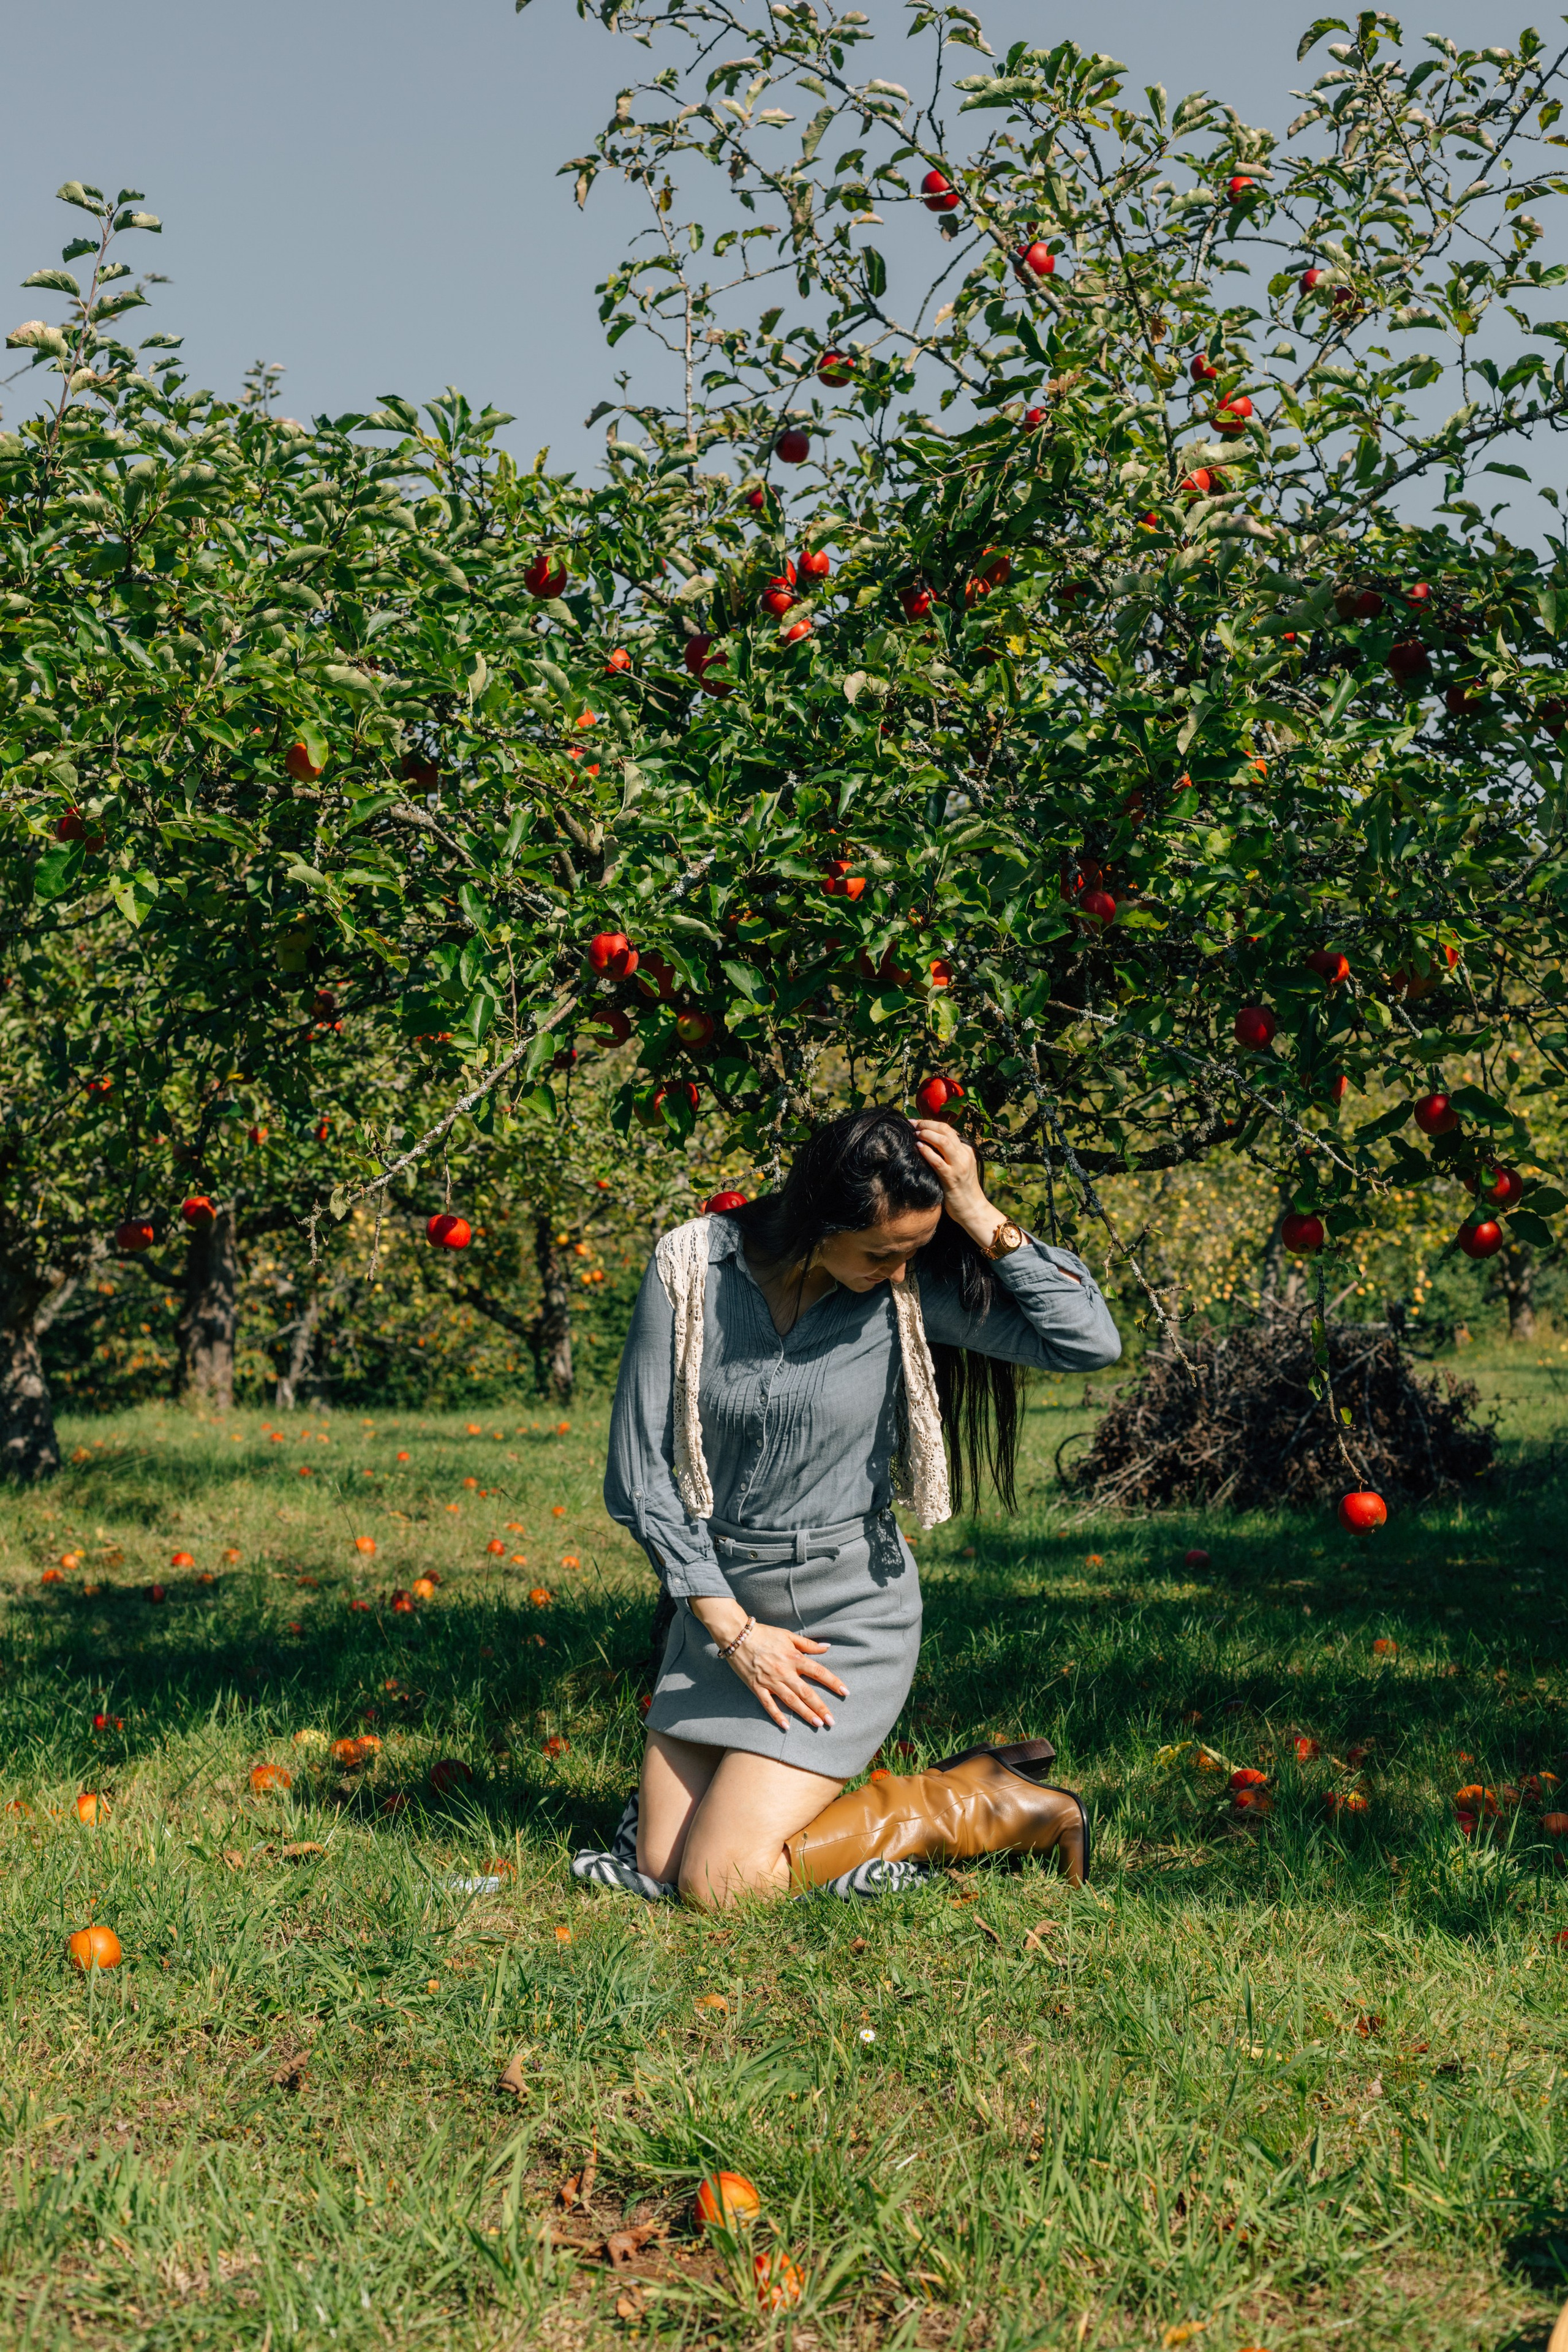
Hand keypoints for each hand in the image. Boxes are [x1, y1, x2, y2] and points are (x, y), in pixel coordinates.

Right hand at [692, 1600, 847, 1730]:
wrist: (737, 1635)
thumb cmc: (764, 1634)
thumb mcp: (788, 1635)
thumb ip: (808, 1644)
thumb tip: (828, 1647)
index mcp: (794, 1658)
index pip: (819, 1672)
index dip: (833, 1683)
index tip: (845, 1692)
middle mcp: (785, 1672)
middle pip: (807, 1693)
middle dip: (821, 1707)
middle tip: (832, 1721)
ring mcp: (770, 1681)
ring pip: (791, 1701)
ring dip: (805, 1714)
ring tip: (818, 1724)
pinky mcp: (757, 1687)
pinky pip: (768, 1705)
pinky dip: (777, 1716)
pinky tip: (786, 1726)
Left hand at [911, 1117, 998, 1247]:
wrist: (973, 1209)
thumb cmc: (962, 1189)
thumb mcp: (958, 1167)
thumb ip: (948, 1155)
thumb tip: (929, 1144)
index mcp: (966, 1150)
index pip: (948, 1130)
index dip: (931, 1123)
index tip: (916, 1122)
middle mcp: (964, 1155)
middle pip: (945, 1130)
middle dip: (927, 1124)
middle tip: (912, 1123)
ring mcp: (959, 1166)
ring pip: (943, 1141)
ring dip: (927, 1134)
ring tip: (915, 1132)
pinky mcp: (951, 1178)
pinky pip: (938, 1161)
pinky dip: (927, 1151)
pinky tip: (918, 1147)